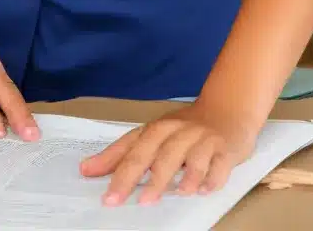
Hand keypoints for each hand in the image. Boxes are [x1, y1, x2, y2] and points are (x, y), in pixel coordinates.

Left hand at [79, 101, 257, 206]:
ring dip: (184, 176)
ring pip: (191, 158)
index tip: (107, 196)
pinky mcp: (225, 149)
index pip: (131, 149)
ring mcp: (202, 139)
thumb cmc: (183, 130)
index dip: (117, 171)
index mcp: (155, 130)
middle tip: (137, 201)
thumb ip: (122, 154)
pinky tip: (205, 190)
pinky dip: (212, 178)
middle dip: (147, 178)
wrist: (226, 111)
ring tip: (176, 194)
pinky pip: (219, 164)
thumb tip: (86, 169)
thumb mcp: (152, 136)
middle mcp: (176, 132)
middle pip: (158, 153)